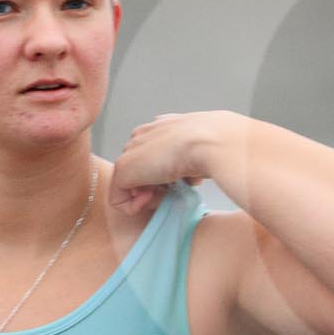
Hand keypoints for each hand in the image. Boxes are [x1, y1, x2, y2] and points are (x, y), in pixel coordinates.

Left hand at [109, 112, 241, 216]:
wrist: (209, 142)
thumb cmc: (214, 145)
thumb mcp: (202, 150)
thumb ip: (187, 158)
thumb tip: (189, 174)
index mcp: (161, 128)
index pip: (154, 157)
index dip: (167, 176)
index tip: (184, 181)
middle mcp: (143, 135)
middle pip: (142, 171)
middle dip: (157, 186)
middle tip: (176, 188)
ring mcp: (131, 152)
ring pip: (132, 185)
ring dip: (150, 196)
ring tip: (170, 192)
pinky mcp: (123, 170)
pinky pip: (119, 199)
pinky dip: (136, 207)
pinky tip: (156, 199)